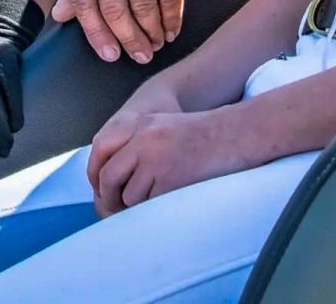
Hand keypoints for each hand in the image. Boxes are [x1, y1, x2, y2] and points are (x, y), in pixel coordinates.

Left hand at [53, 0, 196, 64]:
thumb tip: (58, 15)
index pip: (83, 2)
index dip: (96, 34)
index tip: (110, 55)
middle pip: (115, 7)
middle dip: (128, 38)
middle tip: (140, 56)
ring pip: (144, 4)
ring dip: (152, 31)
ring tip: (156, 44)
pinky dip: (172, 16)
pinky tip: (172, 29)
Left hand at [86, 105, 252, 216]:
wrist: (238, 133)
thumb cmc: (208, 138)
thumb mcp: (166, 129)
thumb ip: (140, 146)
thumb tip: (115, 181)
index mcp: (141, 124)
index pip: (101, 148)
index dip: (96, 174)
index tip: (101, 190)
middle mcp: (143, 138)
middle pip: (108, 177)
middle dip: (108, 199)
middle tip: (116, 211)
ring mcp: (155, 158)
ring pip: (128, 195)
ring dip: (136, 206)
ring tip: (153, 204)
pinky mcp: (169, 178)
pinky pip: (148, 204)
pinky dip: (154, 210)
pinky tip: (167, 203)